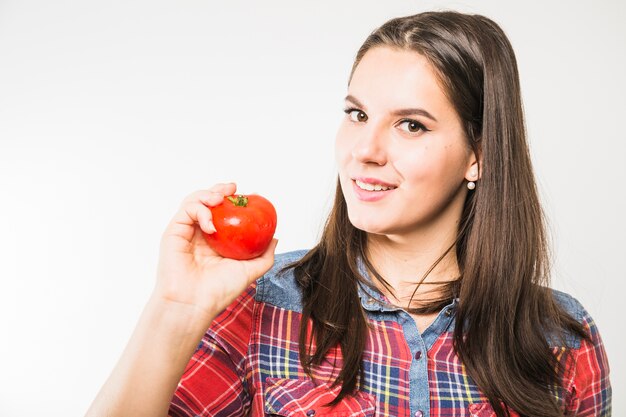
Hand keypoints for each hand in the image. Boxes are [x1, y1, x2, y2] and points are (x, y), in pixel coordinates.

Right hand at [154, 182, 277, 322]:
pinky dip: (200, 210)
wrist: (194, 304)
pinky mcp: (174, 232)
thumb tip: (275, 238)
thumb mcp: (250, 271)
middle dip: (220, 190)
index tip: (249, 196)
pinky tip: (211, 225)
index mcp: (217, 241)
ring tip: (220, 199)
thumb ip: (264, 256)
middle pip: (208, 202)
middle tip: (232, 189)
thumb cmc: (219, 291)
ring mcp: (186, 232)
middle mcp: (201, 234)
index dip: (234, 201)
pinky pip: (186, 210)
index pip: (224, 213)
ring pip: (194, 201)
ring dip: (208, 194)